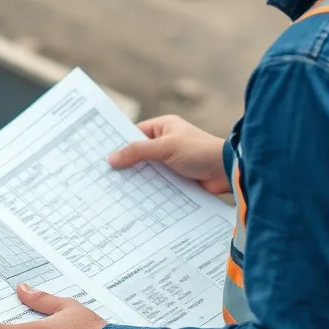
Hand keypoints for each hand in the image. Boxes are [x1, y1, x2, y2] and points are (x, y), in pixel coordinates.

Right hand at [107, 115, 229, 194]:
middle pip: (140, 155)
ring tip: (113, 192)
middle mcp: (166, 143)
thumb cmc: (199, 151)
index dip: (119, 145)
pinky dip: (149, 190)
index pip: (134, 134)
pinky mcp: (177, 179)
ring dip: (137, 180)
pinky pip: (158, 184)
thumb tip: (112, 157)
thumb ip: (138, 152)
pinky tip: (133, 200)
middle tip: (103, 177)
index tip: (101, 156)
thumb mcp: (165, 148)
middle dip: (126, 165)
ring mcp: (172, 162)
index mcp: (164, 127)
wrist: (227, 171)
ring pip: (148, 171)